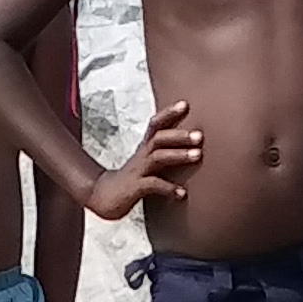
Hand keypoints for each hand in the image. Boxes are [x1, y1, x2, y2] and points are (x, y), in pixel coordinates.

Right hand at [85, 101, 195, 220]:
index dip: (168, 113)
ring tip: (198, 155)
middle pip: (158, 138)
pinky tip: (182, 193)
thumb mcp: (146, 162)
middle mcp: (141, 156)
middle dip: (179, 135)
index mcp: (144, 148)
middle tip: (199, 135)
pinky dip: (168, 188)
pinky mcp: (134, 189)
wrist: (103, 198)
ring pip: (157, 157)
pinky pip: (152, 185)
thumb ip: (163, 153)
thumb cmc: (131, 180)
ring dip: (178, 155)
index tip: (185, 104)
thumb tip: (191, 147)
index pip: (155, 125)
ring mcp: (137, 172)